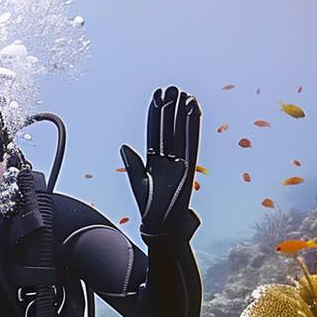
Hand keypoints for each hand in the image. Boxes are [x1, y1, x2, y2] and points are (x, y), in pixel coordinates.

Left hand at [119, 85, 201, 238]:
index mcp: (153, 161)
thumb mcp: (137, 183)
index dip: (156, 115)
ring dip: (183, 114)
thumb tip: (124, 146)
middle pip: (169, 129)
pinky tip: (193, 112)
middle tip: (171, 89)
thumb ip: (133, 164)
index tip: (157, 97)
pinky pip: (191, 143)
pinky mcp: (189, 167)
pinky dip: (193, 127)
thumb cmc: (150, 209)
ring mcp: (179, 162)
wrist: (162, 227)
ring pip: (181, 133)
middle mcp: (167, 158)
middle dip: (170, 109)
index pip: (154, 132)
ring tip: (185, 95)